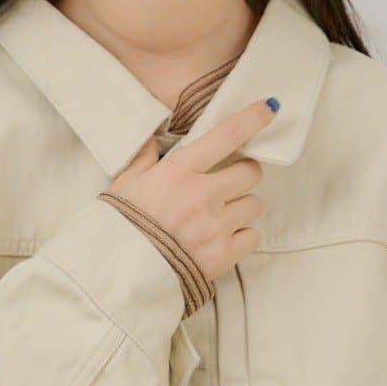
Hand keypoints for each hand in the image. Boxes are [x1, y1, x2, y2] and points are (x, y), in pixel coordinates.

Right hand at [107, 97, 276, 289]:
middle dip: (243, 175)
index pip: (227, 135)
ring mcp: (215, 226)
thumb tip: (155, 138)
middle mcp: (202, 195)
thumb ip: (144, 159)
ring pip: (255, 205)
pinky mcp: (223, 255)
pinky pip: (252, 237)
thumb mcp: (124, 185)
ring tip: (220, 216)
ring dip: (242, 207)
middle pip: (251, 172)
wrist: (117, 277)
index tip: (269, 108)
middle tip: (227, 183)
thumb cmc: (118, 227)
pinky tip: (221, 239)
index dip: (253, 118)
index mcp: (178, 171)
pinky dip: (242, 236)